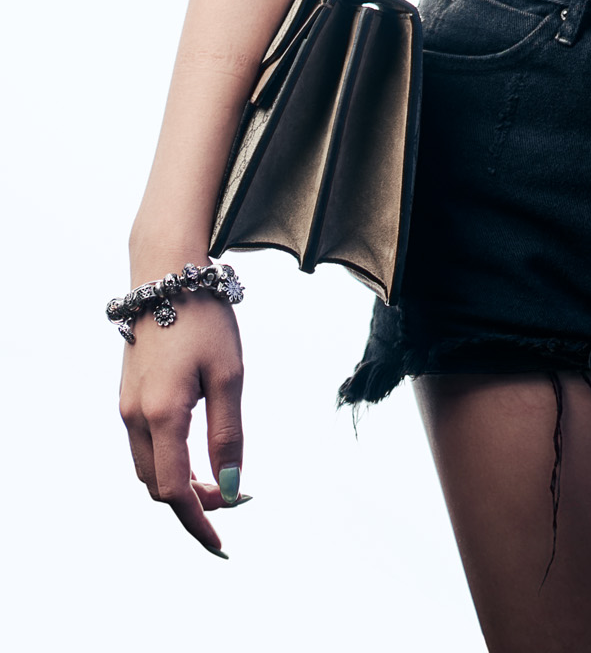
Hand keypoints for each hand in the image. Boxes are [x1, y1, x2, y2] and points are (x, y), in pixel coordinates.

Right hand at [119, 292, 245, 555]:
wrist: (166, 273)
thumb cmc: (204, 319)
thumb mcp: (229, 375)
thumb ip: (229, 433)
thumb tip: (230, 488)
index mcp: (162, 415)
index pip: (175, 492)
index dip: (198, 522)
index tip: (222, 544)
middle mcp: (135, 417)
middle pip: (159, 486)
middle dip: (193, 505)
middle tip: (235, 501)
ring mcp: (127, 406)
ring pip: (148, 468)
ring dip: (179, 485)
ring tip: (219, 482)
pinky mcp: (128, 395)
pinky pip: (144, 446)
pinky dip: (168, 462)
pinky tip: (196, 454)